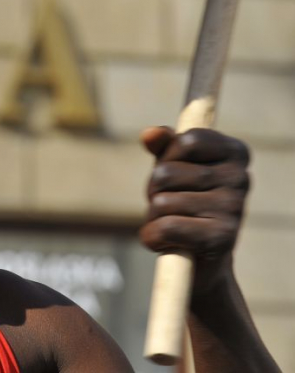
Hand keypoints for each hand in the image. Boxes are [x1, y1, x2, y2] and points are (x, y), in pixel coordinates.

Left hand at [139, 126, 249, 295]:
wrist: (200, 258)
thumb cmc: (184, 200)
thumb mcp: (173, 166)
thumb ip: (163, 145)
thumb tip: (150, 134)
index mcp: (235, 152)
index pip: (185, 141)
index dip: (167, 157)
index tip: (175, 169)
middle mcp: (241, 178)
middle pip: (165, 173)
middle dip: (154, 190)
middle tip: (169, 203)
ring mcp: (234, 209)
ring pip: (161, 202)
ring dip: (153, 215)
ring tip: (172, 223)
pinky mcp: (222, 239)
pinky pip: (165, 229)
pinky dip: (152, 237)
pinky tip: (166, 242)